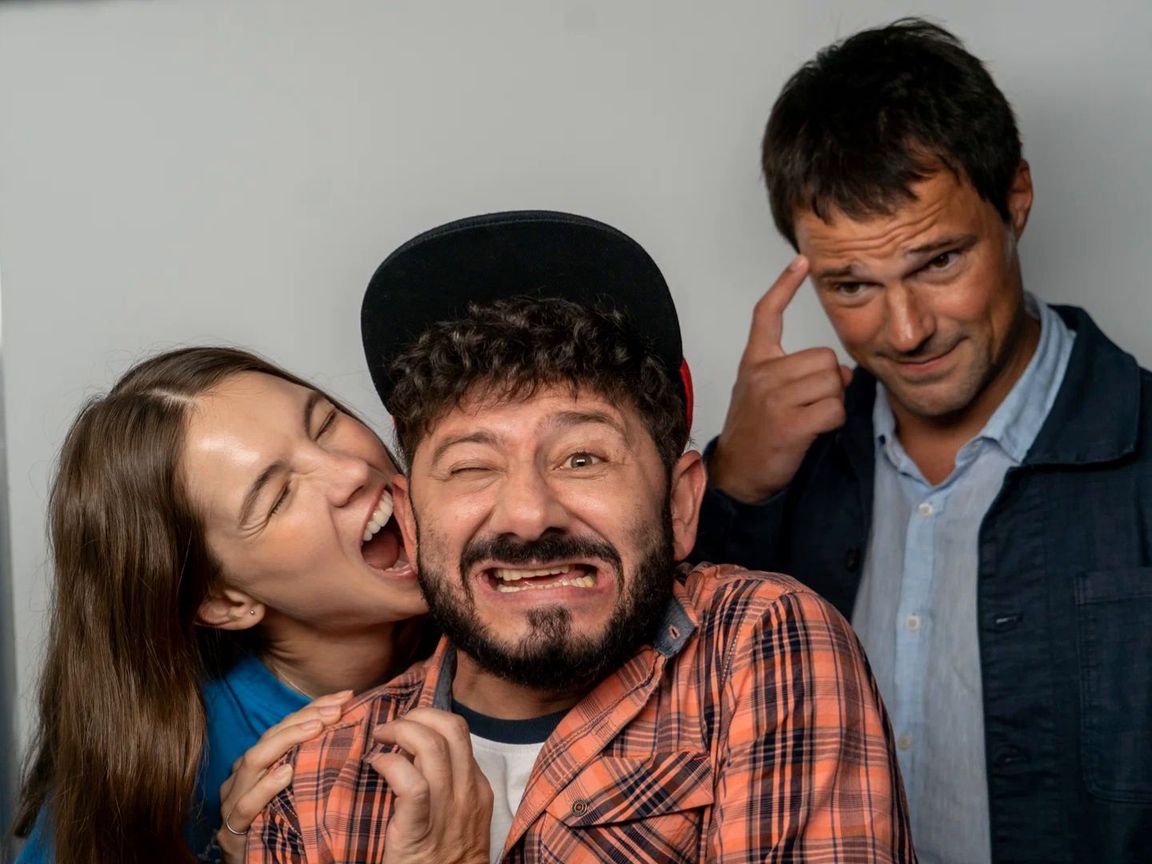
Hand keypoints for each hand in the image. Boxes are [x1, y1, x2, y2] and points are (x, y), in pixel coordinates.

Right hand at [216, 690, 353, 861]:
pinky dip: (266, 787)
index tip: (346, 696)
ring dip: (287, 741)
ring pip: (255, 761)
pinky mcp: (233, 830)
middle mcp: (243, 775)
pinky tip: (286, 772)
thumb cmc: (280, 824)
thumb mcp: (297, 788)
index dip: (315, 707)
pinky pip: (246, 804)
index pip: (285, 725)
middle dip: (305, 718)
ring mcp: (234, 800)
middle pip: (271, 736)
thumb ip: (311, 760)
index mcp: (259, 762)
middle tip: (337, 709)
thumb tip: (348, 726)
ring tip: (316, 728)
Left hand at [367, 707, 492, 863]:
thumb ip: (447, 786)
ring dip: (400, 731)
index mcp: (477, 787)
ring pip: (432, 746)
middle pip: (450, 728)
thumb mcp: (460, 817)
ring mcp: (447, 811)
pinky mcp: (420, 831)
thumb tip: (415, 754)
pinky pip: (411, 784)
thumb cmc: (445, 859)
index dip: (429, 717)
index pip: (459, 731)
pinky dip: (390, 764)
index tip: (406, 723)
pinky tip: (375, 764)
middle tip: (391, 726)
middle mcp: (467, 793)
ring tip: (380, 738)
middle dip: (416, 715)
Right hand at [710, 256, 850, 502]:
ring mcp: (774, 398)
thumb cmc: (755, 433)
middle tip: (812, 403)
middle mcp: (762, 374)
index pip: (767, 315)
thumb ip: (797, 372)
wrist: (737, 473)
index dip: (785, 286)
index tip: (801, 262)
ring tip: (809, 418)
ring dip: (832, 403)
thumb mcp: (764, 392)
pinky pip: (833, 409)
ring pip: (832, 383)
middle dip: (829, 381)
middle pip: (823, 358)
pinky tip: (814, 431)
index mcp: (755, 362)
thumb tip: (841, 371)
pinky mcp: (789, 423)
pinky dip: (833, 422)